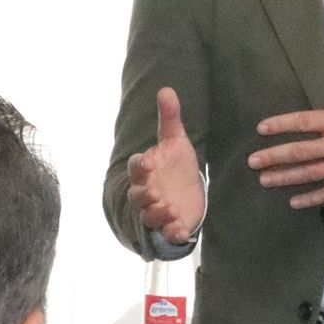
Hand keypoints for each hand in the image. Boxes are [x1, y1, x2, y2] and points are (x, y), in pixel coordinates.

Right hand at [127, 87, 204, 243]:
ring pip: (150, 216)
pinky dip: (173, 234)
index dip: (140, 166)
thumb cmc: (176, 165)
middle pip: (137, 196)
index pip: (136, 167)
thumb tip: (166, 89)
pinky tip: (182, 232)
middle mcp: (147, 191)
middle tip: (155, 193)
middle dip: (144, 195)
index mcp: (146, 170)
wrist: (187, 191)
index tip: (149, 162)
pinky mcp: (171, 226)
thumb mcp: (175, 141)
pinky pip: (167, 234)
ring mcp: (157, 210)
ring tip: (171, 210)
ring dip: (158, 215)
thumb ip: (169, 118)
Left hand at [248, 49, 323, 208]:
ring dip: (285, 177)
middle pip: (300, 151)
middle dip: (273, 157)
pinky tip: (294, 201)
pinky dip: (311, 198)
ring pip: (310, 174)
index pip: (304, 122)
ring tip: (264, 180)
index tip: (262, 129)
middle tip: (253, 162)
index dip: (280, 125)